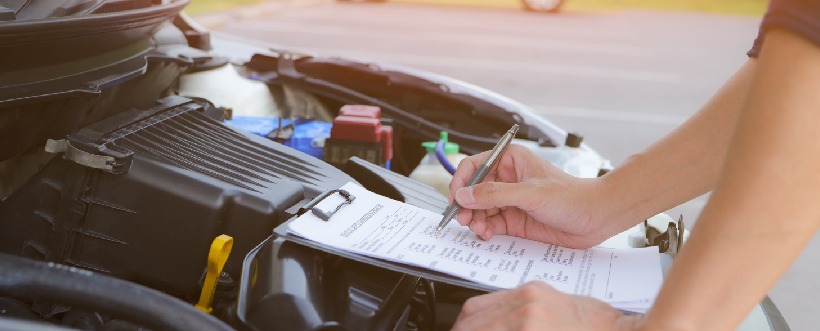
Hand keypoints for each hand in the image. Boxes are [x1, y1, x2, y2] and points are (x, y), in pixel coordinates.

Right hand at [449, 144, 612, 247]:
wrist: (595, 217)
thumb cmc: (572, 196)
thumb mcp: (529, 193)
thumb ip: (494, 194)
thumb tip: (465, 195)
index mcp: (510, 160)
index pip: (474, 166)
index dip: (461, 182)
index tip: (455, 198)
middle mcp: (507, 179)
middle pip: (473, 190)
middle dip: (466, 205)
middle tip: (463, 219)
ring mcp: (509, 200)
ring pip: (479, 209)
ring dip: (474, 220)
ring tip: (478, 229)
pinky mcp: (514, 219)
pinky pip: (490, 224)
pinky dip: (484, 230)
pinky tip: (487, 234)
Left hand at [452, 281, 640, 330]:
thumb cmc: (601, 326)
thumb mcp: (562, 306)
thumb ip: (531, 311)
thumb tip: (511, 322)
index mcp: (530, 294)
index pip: (479, 306)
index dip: (467, 324)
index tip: (466, 330)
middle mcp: (526, 305)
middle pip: (472, 321)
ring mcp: (528, 323)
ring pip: (480, 330)